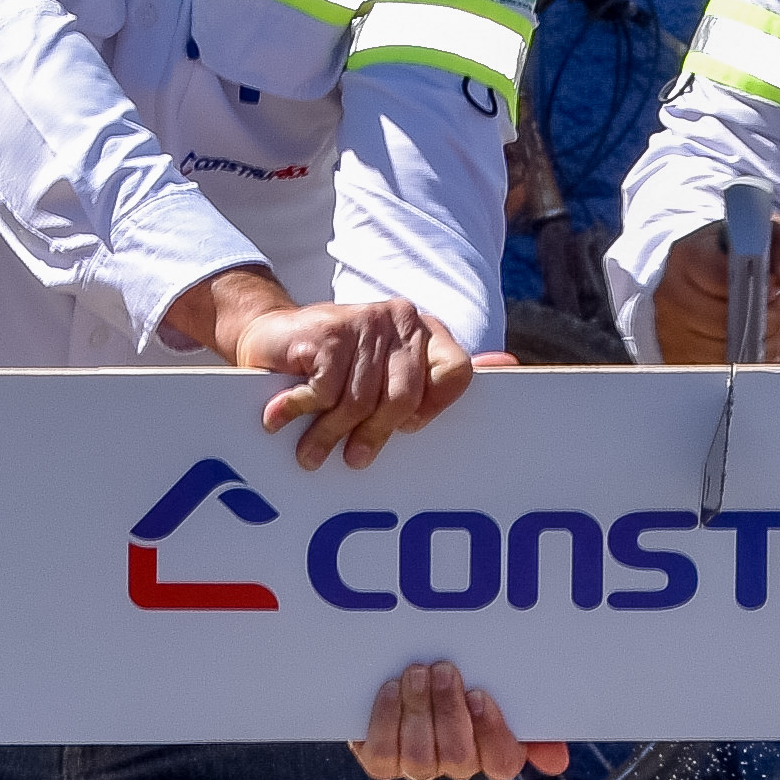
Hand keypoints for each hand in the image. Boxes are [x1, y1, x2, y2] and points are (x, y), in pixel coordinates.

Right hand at [212, 285, 475, 469]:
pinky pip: (325, 392)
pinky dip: (300, 411)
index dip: (429, 409)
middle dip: (374, 435)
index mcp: (423, 331)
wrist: (269, 337)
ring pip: (360, 401)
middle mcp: (400, 319)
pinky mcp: (328, 331)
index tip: (404, 428)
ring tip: (311, 453)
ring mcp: (364, 321)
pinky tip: (280, 417)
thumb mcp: (388, 373)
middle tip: (353, 460)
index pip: (455, 372)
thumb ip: (441, 376)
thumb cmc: (335, 367)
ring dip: (329, 434)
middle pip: (404, 398)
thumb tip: (509, 367)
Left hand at [356, 659, 563, 779]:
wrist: (406, 674)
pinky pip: (385, 755)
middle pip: (459, 758)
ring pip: (420, 757)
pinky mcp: (383, 763)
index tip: (480, 695)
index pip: (503, 762)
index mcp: (492, 751)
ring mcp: (418, 767)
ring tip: (417, 673)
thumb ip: (535, 721)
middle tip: (444, 670)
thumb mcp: (502, 689)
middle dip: (449, 711)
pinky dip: (386, 720)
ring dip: (418, 710)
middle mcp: (457, 765)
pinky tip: (391, 689)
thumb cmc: (463, 681)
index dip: (491, 732)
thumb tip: (557, 761)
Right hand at [644, 212, 779, 368]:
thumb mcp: (762, 236)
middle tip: (771, 306)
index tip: (773, 284)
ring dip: (758, 344)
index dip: (760, 288)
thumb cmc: (730, 253)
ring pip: (726, 354)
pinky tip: (751, 343)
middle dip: (764, 320)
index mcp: (686, 257)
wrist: (696, 269)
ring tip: (760, 323)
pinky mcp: (676, 356)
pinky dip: (745, 363)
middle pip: (727, 324)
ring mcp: (669, 330)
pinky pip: (719, 371)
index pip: (726, 283)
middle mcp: (670, 295)